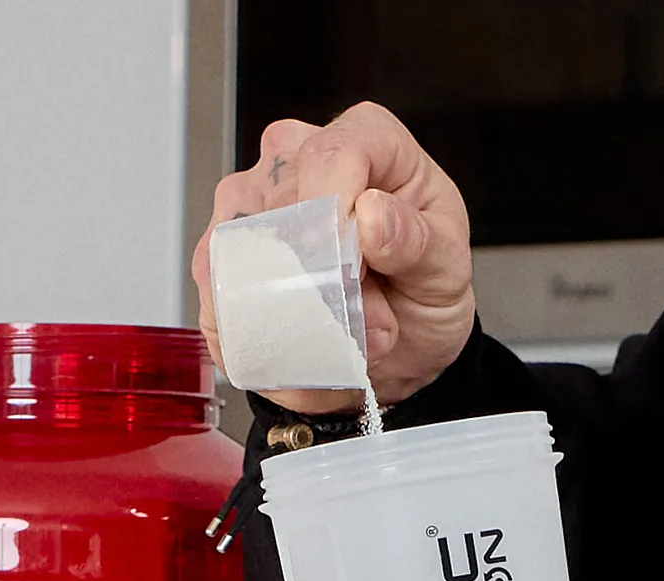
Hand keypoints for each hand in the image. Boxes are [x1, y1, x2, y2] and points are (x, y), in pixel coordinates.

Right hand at [191, 102, 474, 413]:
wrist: (401, 347)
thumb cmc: (421, 287)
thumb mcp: (445, 267)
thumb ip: (415, 240)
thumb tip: (374, 215)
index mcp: (363, 141)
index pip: (329, 157)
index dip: (334, 217)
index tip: (353, 272)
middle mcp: (294, 164)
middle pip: (279, 212)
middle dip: (317, 285)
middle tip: (361, 323)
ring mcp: (248, 209)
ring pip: (239, 261)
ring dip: (286, 320)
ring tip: (334, 343)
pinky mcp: (219, 262)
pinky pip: (217, 306)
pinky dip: (256, 346)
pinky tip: (297, 357)